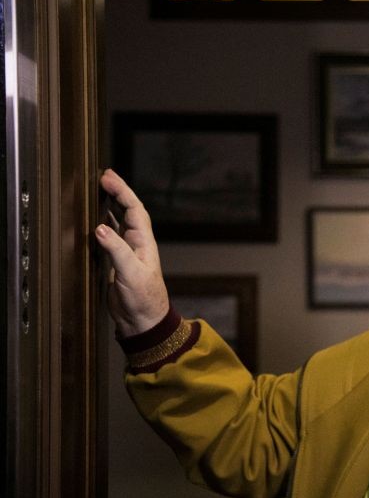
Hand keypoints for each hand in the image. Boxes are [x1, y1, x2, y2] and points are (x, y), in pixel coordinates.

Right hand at [95, 169, 169, 337]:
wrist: (143, 320)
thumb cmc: (143, 298)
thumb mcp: (130, 272)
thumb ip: (116, 250)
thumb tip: (100, 228)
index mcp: (143, 242)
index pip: (134, 209)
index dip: (122, 191)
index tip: (108, 178)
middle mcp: (137, 243)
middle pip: (128, 211)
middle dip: (117, 192)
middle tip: (103, 177)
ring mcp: (127, 252)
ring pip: (119, 222)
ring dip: (110, 206)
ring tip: (100, 192)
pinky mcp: (117, 262)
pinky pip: (110, 237)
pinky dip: (103, 225)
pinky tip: (96, 221)